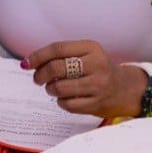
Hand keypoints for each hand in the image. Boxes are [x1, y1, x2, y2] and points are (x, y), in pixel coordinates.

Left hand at [24, 40, 141, 117]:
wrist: (125, 89)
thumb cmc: (98, 70)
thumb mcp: (87, 54)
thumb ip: (62, 55)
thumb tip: (29, 62)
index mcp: (92, 48)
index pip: (58, 49)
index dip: (38, 56)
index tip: (27, 63)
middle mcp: (97, 65)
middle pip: (56, 68)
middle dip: (40, 75)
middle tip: (38, 78)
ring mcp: (98, 86)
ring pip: (59, 88)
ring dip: (50, 89)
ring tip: (54, 88)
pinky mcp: (96, 104)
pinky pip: (67, 104)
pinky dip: (61, 101)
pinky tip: (66, 97)